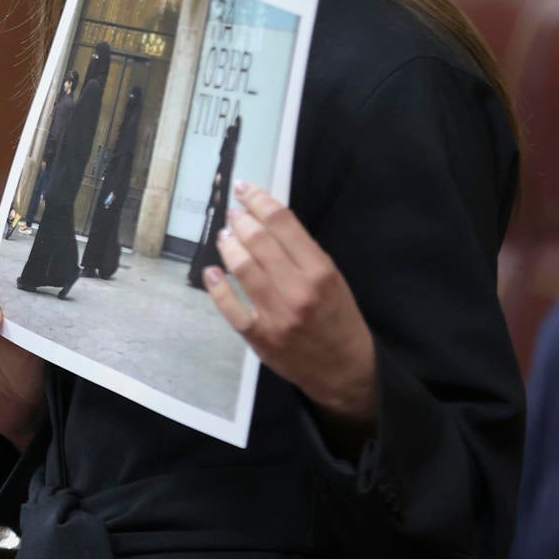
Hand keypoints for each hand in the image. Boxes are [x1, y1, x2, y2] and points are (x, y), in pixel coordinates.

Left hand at [202, 182, 377, 433]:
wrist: (346, 370)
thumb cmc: (339, 318)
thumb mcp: (334, 279)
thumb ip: (303, 252)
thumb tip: (266, 221)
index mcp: (320, 271)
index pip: (282, 223)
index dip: (258, 200)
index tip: (244, 188)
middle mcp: (297, 290)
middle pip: (258, 241)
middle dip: (240, 220)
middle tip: (234, 215)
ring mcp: (276, 315)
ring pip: (241, 268)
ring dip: (228, 246)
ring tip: (225, 237)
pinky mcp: (259, 336)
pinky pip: (229, 306)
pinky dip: (216, 286)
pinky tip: (212, 272)